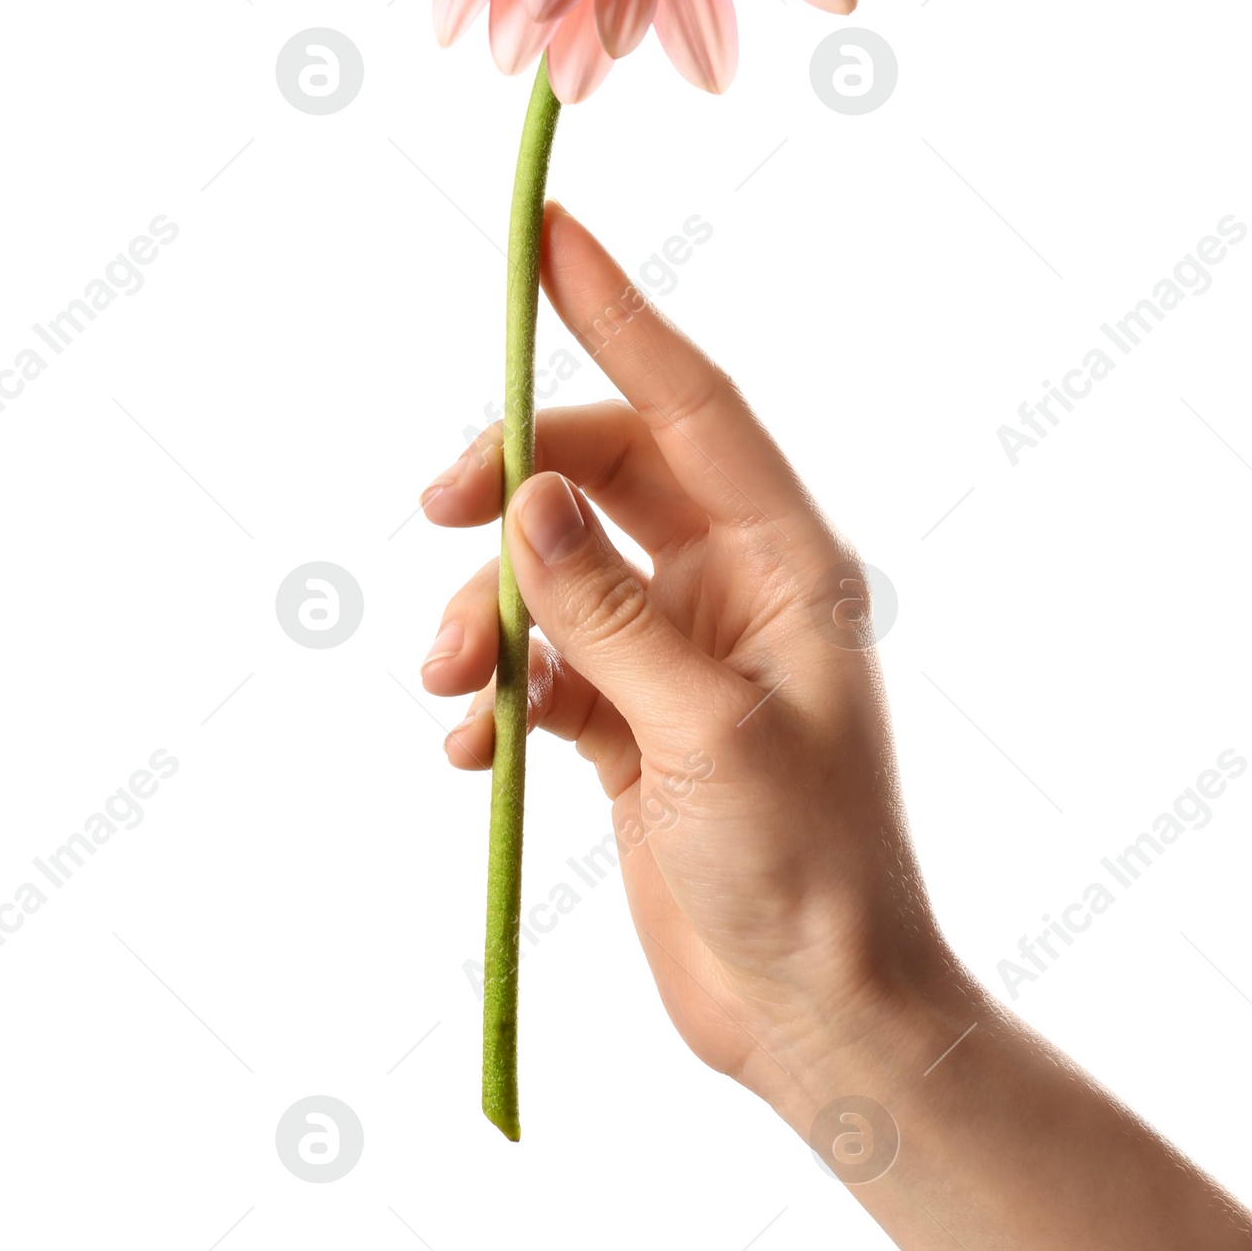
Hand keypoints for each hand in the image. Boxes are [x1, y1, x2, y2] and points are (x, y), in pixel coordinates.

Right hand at [420, 201, 956, 1119]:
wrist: (818, 1017)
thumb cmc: (804, 872)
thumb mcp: (703, 731)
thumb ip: (608, 607)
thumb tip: (527, 496)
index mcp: (784, 560)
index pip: (688, 402)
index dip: (616, 312)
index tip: (545, 232)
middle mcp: (730, 589)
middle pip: (597, 481)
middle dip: (509, 493)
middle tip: (433, 511)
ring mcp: (675, 657)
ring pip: (552, 576)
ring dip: (486, 614)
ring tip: (454, 687)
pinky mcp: (628, 727)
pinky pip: (540, 666)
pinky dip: (496, 692)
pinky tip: (474, 750)